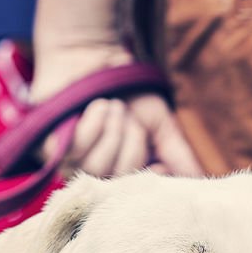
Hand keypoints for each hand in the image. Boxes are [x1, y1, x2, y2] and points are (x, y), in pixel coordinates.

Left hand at [31, 45, 202, 177]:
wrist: (93, 56)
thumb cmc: (128, 93)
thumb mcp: (161, 124)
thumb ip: (179, 154)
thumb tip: (201, 181)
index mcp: (122, 175)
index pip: (136, 196)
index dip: (151, 178)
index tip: (158, 160)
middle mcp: (96, 176)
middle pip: (120, 179)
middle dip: (132, 141)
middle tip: (128, 115)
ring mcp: (71, 166)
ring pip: (98, 166)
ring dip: (113, 129)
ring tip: (112, 106)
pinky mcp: (50, 150)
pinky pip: (77, 148)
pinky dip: (94, 122)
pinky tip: (95, 106)